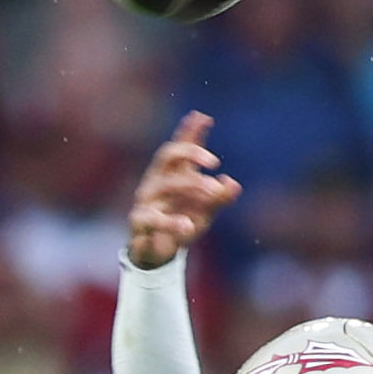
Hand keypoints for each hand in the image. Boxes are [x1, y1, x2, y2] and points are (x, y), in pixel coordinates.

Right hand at [128, 111, 242, 267]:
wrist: (157, 255)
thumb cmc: (181, 225)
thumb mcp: (205, 212)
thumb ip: (219, 198)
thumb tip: (233, 183)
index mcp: (173, 175)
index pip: (181, 148)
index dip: (190, 132)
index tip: (204, 117)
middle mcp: (157, 181)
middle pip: (168, 155)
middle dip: (190, 152)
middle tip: (215, 161)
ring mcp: (146, 199)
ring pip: (166, 184)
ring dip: (192, 185)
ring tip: (214, 191)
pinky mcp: (139, 220)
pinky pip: (152, 217)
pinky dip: (170, 222)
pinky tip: (187, 225)